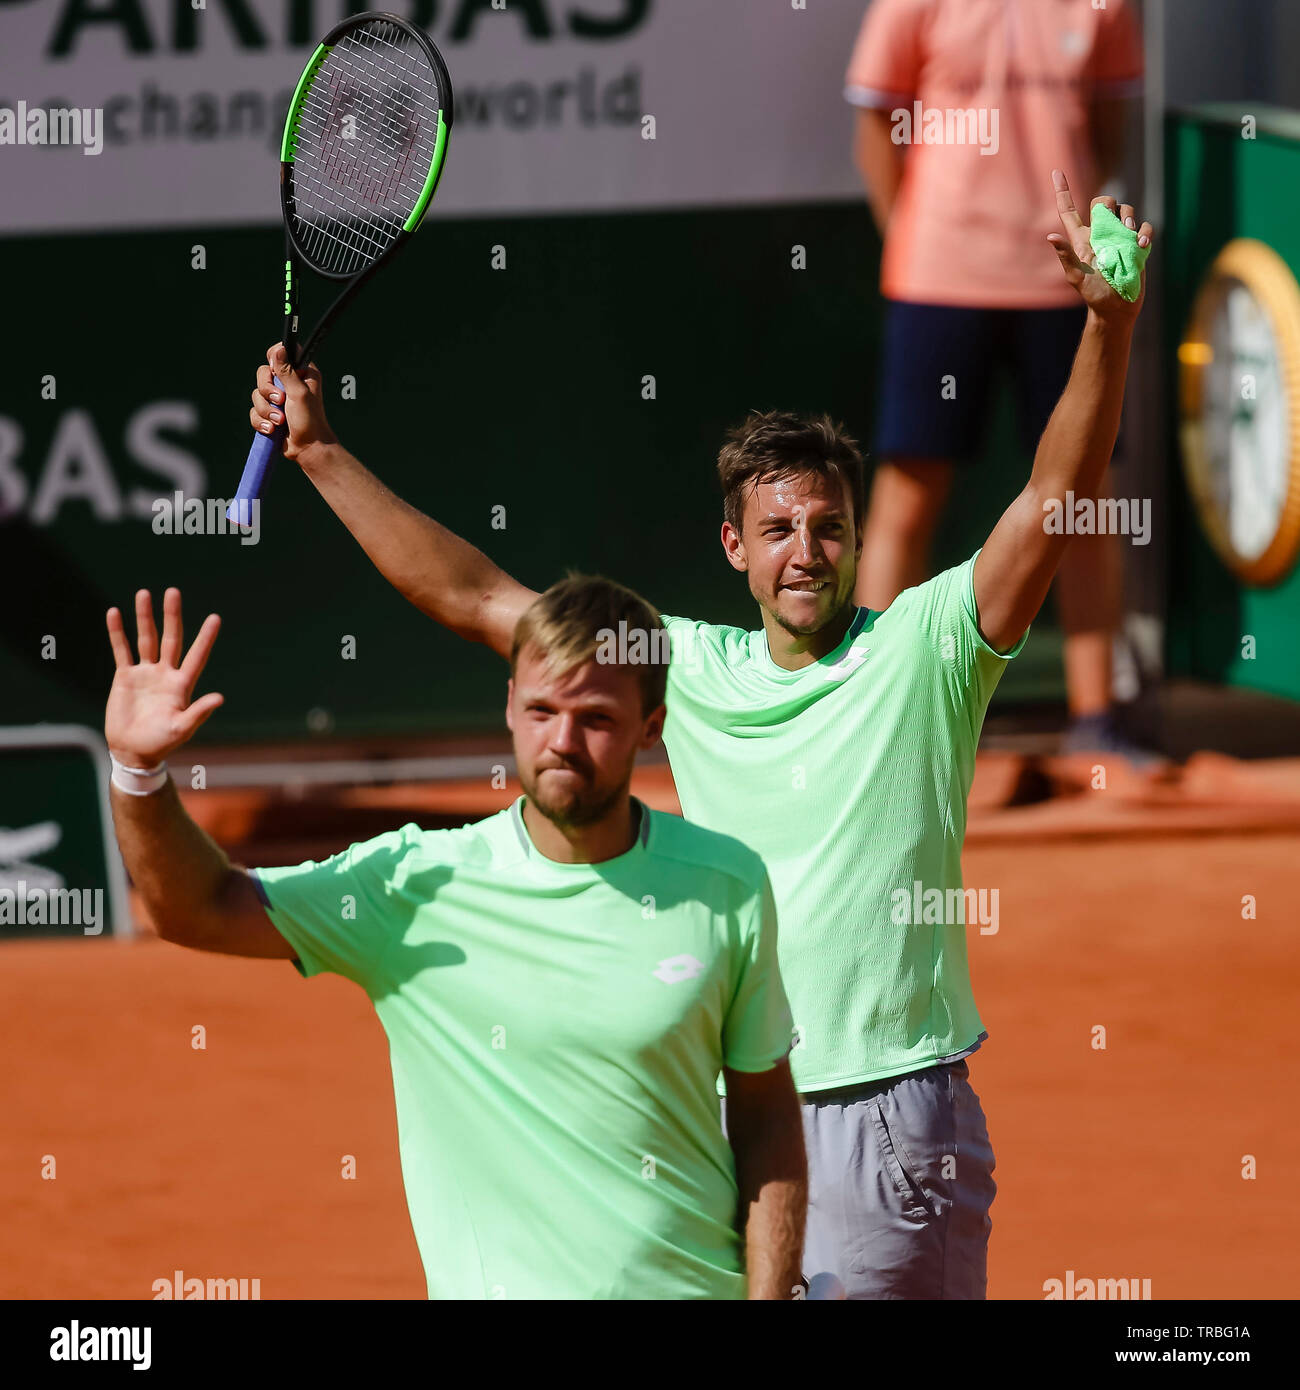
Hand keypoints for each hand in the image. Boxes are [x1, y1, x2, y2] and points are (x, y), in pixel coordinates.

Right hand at [105, 589, 223, 766]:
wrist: (133, 750)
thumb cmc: (161, 742)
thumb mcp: (182, 728)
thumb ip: (199, 712)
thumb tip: (220, 697)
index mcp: (182, 685)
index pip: (197, 655)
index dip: (206, 638)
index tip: (215, 617)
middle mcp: (165, 674)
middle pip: (171, 639)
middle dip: (171, 616)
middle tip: (173, 592)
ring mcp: (145, 673)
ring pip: (146, 639)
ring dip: (144, 617)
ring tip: (144, 593)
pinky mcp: (125, 677)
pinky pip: (121, 650)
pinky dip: (117, 633)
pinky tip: (115, 613)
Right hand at [249, 343, 336, 464]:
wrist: (307, 448)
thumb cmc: (310, 420)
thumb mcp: (299, 392)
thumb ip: (287, 371)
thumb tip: (279, 348)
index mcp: (301, 373)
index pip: (282, 353)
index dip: (274, 360)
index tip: (276, 371)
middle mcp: (288, 383)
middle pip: (263, 373)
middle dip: (267, 390)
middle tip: (280, 401)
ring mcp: (277, 399)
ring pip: (256, 394)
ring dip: (267, 410)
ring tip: (280, 421)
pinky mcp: (269, 413)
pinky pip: (254, 411)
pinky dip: (262, 421)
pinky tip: (272, 429)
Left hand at [1047, 169, 1153, 320]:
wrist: (1116, 308)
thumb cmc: (1094, 294)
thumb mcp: (1077, 276)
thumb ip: (1066, 255)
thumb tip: (1050, 236)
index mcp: (1081, 239)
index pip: (1069, 211)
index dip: (1062, 191)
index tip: (1056, 171)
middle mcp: (1100, 233)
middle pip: (1103, 202)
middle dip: (1108, 204)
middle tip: (1113, 222)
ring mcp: (1120, 237)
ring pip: (1126, 211)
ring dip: (1129, 218)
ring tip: (1129, 236)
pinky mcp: (1137, 244)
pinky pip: (1144, 227)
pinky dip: (1145, 233)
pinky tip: (1141, 246)